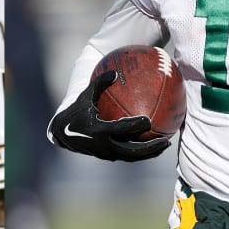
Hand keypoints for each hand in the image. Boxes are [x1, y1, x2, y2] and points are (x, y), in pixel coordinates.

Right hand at [49, 70, 170, 161]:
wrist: (63, 133)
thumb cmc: (76, 111)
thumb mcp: (85, 96)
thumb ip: (99, 84)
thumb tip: (114, 72)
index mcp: (99, 130)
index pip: (120, 129)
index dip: (134, 126)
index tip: (148, 120)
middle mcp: (104, 145)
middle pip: (132, 151)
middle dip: (150, 147)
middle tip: (165, 141)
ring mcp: (107, 153)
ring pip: (132, 157)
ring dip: (149, 153)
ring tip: (165, 145)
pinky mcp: (108, 156)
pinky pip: (128, 156)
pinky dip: (141, 153)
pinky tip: (153, 145)